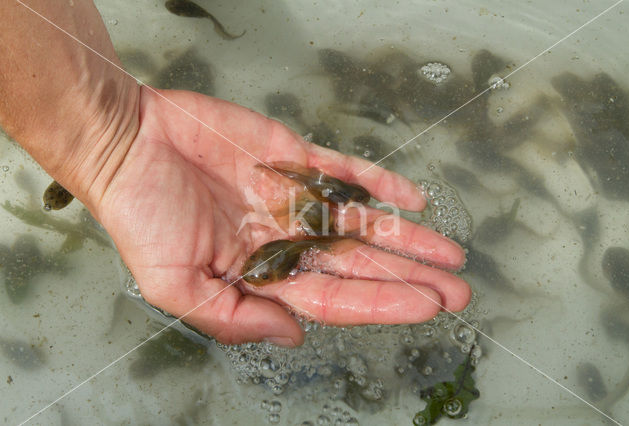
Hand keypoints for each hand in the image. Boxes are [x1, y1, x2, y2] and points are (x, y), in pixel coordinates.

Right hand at [95, 86, 469, 346]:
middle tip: (457, 289)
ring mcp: (294, 197)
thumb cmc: (141, 215)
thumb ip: (236, 318)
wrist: (128, 144)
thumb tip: (292, 337)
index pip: (335, 296)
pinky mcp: (295, 157)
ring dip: (407, 237)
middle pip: (360, 264)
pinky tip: (412, 201)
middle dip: (410, 277)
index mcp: (263, 273)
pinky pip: (346, 172)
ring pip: (362, 222)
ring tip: (450, 252)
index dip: (382, 303)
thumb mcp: (177, 286)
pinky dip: (379, 186)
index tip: (427, 307)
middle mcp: (287, 238)